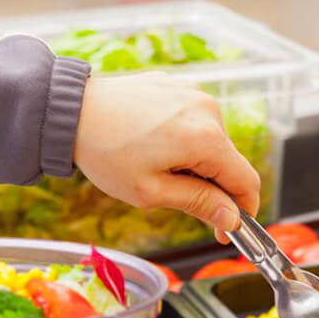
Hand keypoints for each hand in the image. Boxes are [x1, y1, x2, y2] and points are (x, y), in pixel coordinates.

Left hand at [73, 71, 260, 237]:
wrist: (71, 110)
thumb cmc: (105, 152)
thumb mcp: (151, 191)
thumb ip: (199, 204)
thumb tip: (232, 219)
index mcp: (206, 138)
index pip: (247, 182)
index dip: (242, 212)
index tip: (225, 230)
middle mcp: (208, 110)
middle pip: (229, 162)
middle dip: (212, 187)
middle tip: (174, 197)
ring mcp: (195, 94)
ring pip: (213, 143)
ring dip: (196, 163)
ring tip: (156, 166)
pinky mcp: (180, 87)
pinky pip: (196, 123)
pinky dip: (185, 141)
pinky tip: (152, 145)